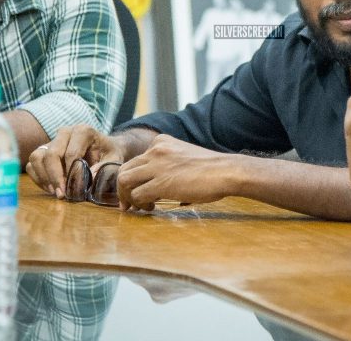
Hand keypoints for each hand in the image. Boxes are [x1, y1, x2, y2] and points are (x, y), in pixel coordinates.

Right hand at [26, 124, 124, 198]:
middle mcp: (65, 132)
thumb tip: (91, 177)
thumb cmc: (109, 153)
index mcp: (83, 131)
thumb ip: (105, 168)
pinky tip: (50, 188)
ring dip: (44, 177)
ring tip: (56, 191)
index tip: (74, 190)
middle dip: (55, 177)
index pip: (71, 153)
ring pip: (37, 157)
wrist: (104, 147)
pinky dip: (38, 177)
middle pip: (51, 154)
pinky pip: (33, 163)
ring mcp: (52, 139)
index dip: (71, 174)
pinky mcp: (44, 149)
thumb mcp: (114, 160)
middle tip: (62, 194)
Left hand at [116, 135, 233, 210]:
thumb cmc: (211, 169)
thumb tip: (156, 188)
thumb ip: (168, 164)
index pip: (136, 160)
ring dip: (128, 196)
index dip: (134, 178)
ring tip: (140, 206)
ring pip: (124, 180)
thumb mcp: (184, 157)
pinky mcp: (160, 182)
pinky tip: (151, 208)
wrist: (226, 172)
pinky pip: (137, 194)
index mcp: (161, 142)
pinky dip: (139, 204)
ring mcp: (157, 165)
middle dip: (124, 188)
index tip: (139, 190)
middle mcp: (155, 150)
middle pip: (124, 169)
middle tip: (131, 202)